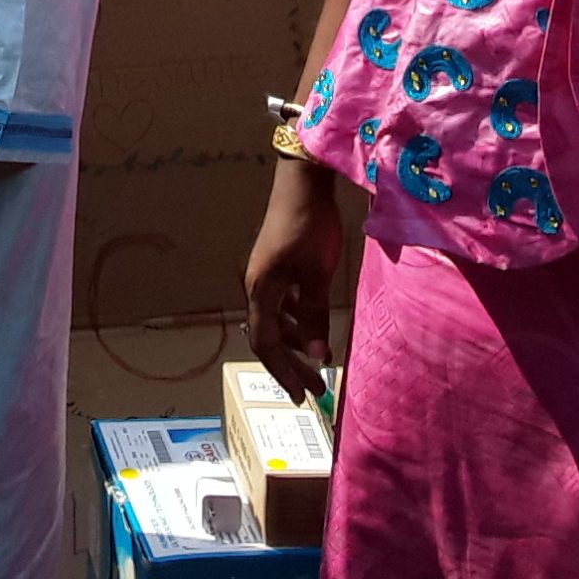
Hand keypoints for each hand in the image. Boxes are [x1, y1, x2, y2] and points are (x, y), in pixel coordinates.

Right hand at [244, 158, 343, 401]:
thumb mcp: (316, 275)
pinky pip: (283, 304)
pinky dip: (298, 321)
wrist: (302, 183)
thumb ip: (314, 315)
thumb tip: (318, 355)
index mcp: (261, 291)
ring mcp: (265, 276)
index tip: (303, 395)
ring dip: (297, 342)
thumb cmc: (309, 227)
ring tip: (321, 359)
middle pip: (269, 336)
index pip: (266, 344)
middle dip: (292, 364)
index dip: (283, 372)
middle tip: (317, 387)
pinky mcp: (277, 266)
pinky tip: (316, 325)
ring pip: (277, 321)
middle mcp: (257, 287)